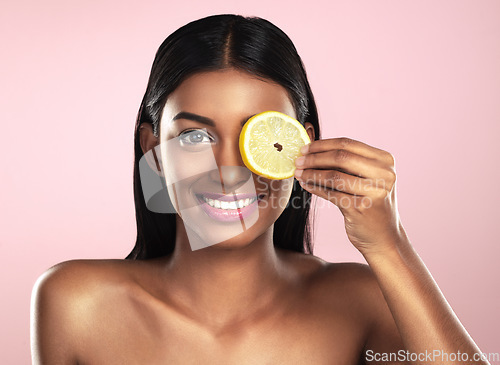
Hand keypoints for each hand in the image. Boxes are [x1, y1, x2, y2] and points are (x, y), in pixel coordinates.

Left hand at [294, 137, 404, 254]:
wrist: (384, 236)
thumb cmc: (370, 203)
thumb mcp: (368, 178)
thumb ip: (347, 164)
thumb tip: (312, 150)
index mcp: (385, 161)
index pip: (348, 144)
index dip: (323, 145)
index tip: (305, 148)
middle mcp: (383, 174)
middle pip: (341, 157)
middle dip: (314, 158)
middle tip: (298, 161)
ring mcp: (374, 192)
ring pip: (334, 176)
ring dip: (311, 174)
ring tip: (298, 173)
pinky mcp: (361, 208)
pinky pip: (331, 194)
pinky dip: (315, 188)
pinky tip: (306, 185)